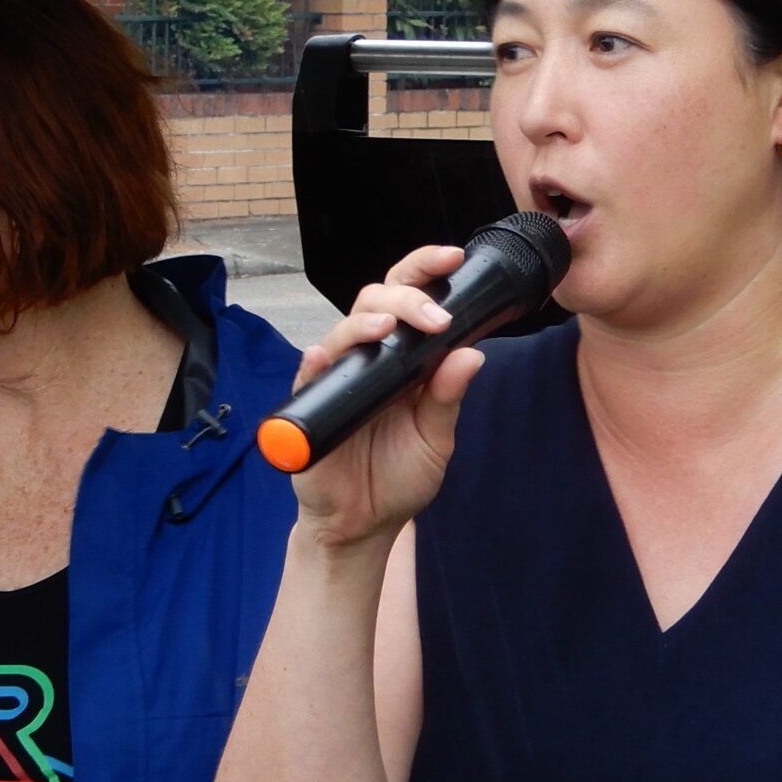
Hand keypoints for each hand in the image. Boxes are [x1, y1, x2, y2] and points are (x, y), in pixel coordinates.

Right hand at [286, 245, 484, 550]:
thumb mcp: (436, 439)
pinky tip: (326, 356)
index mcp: (405, 359)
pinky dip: (317, 361)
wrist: (363, 524)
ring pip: (343, 330)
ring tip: (389, 328)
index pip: (412, 300)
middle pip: (376, 301)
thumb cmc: (399, 477)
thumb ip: (449, 398)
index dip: (426, 271)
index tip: (453, 258)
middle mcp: (370, 359)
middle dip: (406, 296)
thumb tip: (472, 354)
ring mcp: (338, 378)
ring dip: (365, 323)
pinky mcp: (310, 403)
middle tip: (435, 317)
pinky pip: (309, 373)